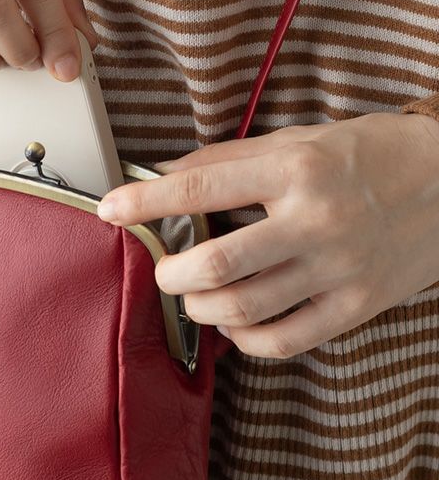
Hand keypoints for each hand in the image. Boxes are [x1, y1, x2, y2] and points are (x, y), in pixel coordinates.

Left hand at [96, 112, 438, 358]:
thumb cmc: (370, 154)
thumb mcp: (301, 139)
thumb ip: (231, 159)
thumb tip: (165, 175)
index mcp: (296, 168)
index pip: (200, 189)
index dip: (145, 201)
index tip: (110, 209)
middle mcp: (314, 220)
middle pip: (217, 264)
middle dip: (172, 273)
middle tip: (164, 269)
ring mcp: (337, 268)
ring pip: (244, 308)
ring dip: (202, 307)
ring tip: (196, 294)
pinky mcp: (355, 306)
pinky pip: (283, 340)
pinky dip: (245, 339)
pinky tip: (236, 323)